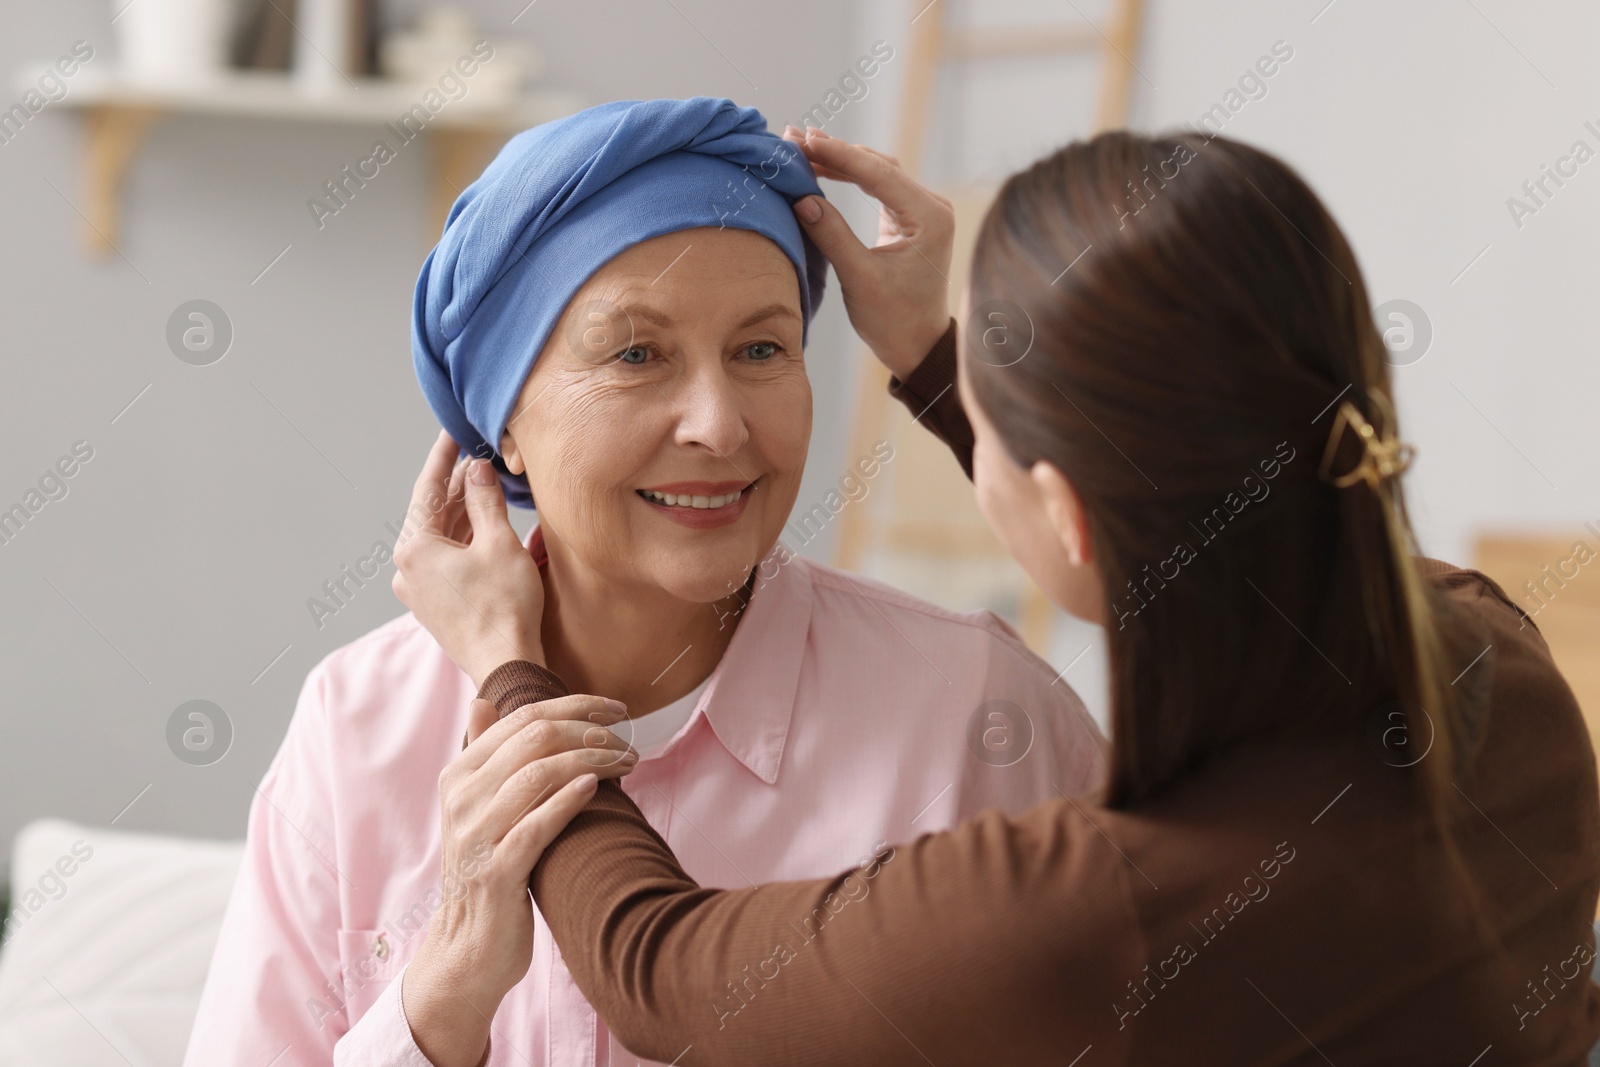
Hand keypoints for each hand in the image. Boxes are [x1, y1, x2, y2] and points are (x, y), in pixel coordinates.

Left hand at [392, 430, 545, 687]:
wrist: (505, 664)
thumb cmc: (504, 608)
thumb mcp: (499, 543)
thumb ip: (485, 500)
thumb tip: (477, 469)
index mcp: (414, 548)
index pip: (428, 488)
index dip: (444, 456)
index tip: (453, 431)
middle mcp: (408, 568)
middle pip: (433, 512)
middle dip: (456, 483)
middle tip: (477, 454)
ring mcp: (419, 589)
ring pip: (441, 537)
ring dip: (462, 511)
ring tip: (485, 483)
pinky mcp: (436, 603)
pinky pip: (446, 558)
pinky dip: (463, 538)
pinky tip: (483, 524)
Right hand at [402, 694, 637, 1066]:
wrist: (469, 946)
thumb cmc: (489, 868)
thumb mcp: (478, 808)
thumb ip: (484, 754)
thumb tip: (482, 700)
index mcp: (459, 775)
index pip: (521, 718)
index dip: (574, 704)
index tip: (617, 708)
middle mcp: (462, 799)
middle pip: (534, 739)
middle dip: (590, 731)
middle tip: (628, 742)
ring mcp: (476, 836)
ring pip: (537, 775)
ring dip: (592, 760)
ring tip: (627, 762)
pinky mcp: (496, 872)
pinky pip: (535, 826)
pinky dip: (566, 801)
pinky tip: (594, 787)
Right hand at [782, 124, 954, 378]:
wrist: (917, 346)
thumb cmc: (894, 320)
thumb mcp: (859, 279)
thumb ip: (832, 235)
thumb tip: (802, 198)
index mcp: (929, 218)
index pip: (878, 173)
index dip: (838, 154)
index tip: (804, 141)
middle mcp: (930, 207)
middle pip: (878, 165)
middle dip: (836, 151)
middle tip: (794, 138)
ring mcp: (921, 211)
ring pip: (876, 172)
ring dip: (840, 160)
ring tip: (801, 147)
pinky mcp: (907, 219)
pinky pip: (877, 187)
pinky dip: (849, 176)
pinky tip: (821, 167)